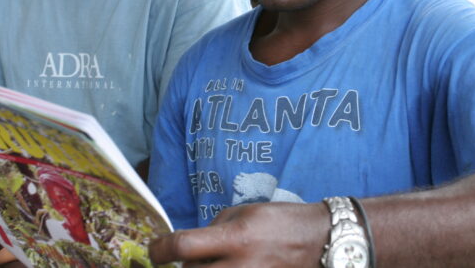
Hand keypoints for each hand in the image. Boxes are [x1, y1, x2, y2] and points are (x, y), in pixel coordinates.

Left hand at [149, 202, 327, 267]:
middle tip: (184, 261)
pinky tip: (224, 266)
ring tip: (211, 263)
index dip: (159, 249)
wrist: (321, 242)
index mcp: (236, 238)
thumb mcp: (246, 212)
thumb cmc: (282, 222)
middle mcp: (240, 266)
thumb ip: (215, 229)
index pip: (183, 246)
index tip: (154, 250)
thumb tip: (191, 246)